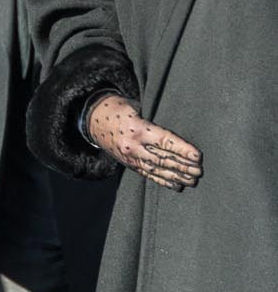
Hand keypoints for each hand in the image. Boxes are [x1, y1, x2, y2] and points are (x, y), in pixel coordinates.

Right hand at [88, 95, 202, 189]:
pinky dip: (162, 181)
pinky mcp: (128, 163)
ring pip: (157, 169)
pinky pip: (147, 174)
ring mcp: (129, 157)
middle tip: (199, 171)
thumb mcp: (134, 106)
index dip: (183, 150)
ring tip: (192, 180)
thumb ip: (152, 119)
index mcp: (136, 129)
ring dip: (176, 176)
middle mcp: (133, 146)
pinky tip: (176, 185)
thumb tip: (174, 132)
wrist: (90, 119)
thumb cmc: (116, 108)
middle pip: (163, 158)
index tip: (198, 156)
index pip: (165, 141)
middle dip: (183, 166)